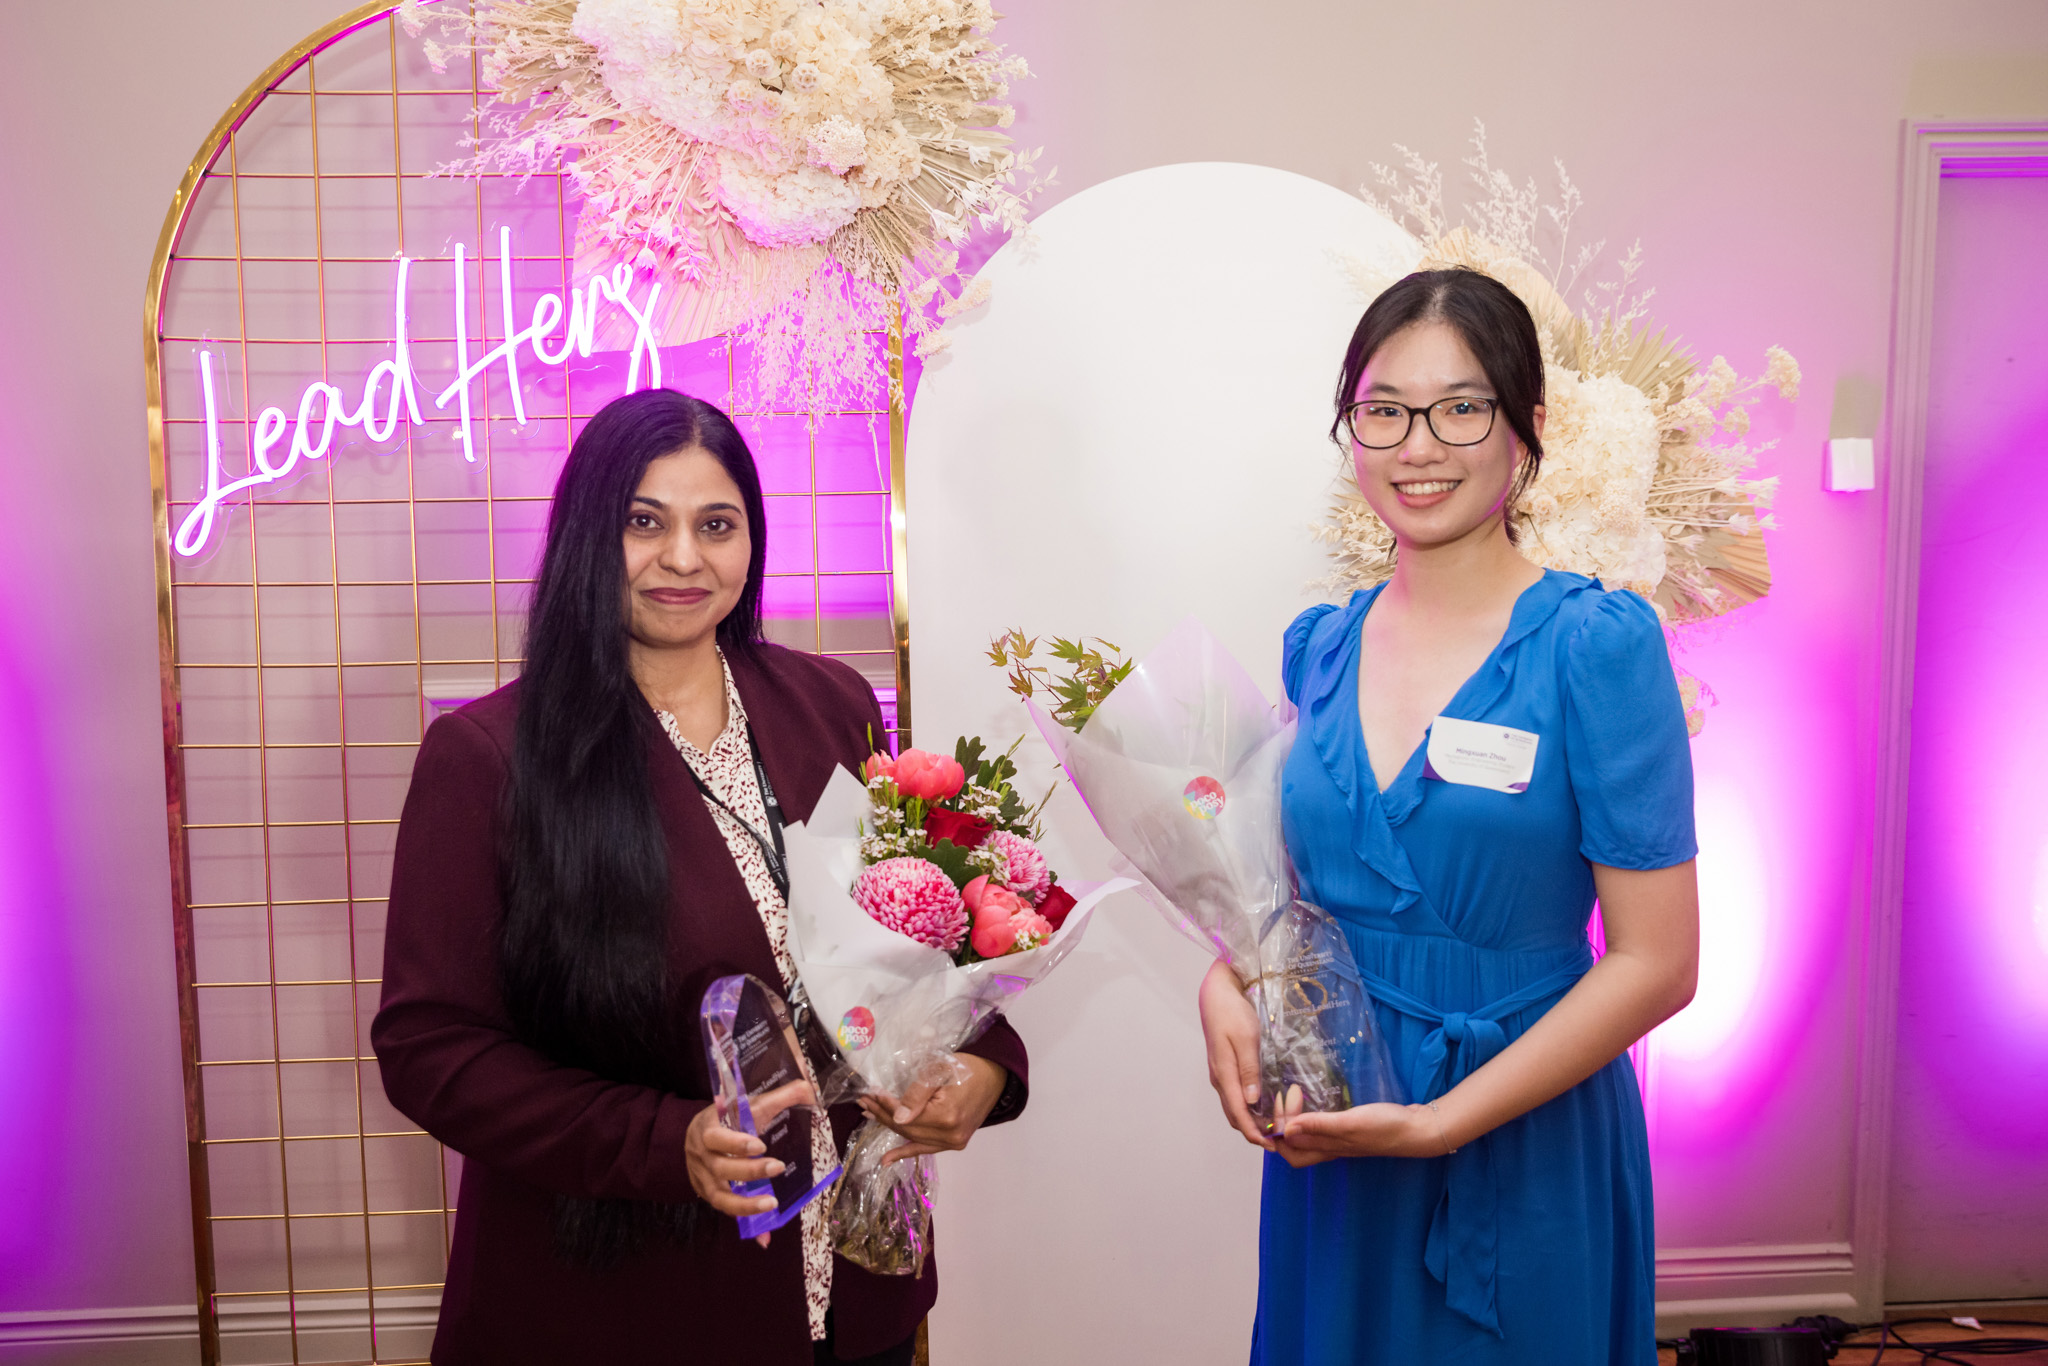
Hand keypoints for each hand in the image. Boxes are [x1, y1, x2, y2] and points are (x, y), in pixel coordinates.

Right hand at [685, 1097, 785, 1246]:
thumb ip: (777, 1097)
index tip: (759, 1145)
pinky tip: (764, 1239)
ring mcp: (704, 1181)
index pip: (715, 1139)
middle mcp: (702, 1158)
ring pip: (721, 1198)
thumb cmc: (728, 1117)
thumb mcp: (746, 1104)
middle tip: (778, 1167)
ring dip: (746, 1205)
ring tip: (772, 1205)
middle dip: (749, 1172)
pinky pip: (728, 1214)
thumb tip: (810, 1089)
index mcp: (707, 1130)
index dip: (735, 1144)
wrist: (697, 1132)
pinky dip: (747, 1226)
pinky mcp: (712, 1197)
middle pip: (721, 1170)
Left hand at [858, 1053, 1006, 1165]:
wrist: (994, 1076)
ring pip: (913, 1137)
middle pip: (907, 1128)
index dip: (885, 1104)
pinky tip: (886, 1160)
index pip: (906, 1114)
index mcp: (947, 1116)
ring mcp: (953, 1142)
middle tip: (863, 1103)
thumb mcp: (940, 1070)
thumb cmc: (967, 1067)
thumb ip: (917, 1094)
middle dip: (883, 1114)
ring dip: (890, 1128)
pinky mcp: (955, 1143)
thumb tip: (897, 1117)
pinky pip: (926, 1148)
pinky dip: (906, 1152)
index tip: (868, 1094)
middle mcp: (950, 1135)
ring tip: (869, 1116)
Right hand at [1198, 959, 1272, 1149]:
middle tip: (1279, 1139)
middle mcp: (1220, 1079)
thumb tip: (1252, 1101)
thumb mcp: (1245, 1039)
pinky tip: (1265, 1104)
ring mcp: (1221, 1073)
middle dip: (1254, 1131)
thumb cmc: (1232, 1013)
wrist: (1217, 994)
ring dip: (1252, 1120)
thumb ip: (1249, 1070)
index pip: (1238, 1114)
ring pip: (1235, 1106)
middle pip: (1235, 1115)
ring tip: (1275, 1125)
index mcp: (1224, 1074)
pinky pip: (1236, 1095)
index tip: (1271, 1145)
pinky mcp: (1225, 1067)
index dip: (1253, 1134)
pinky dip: (1249, 1107)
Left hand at [1272, 1100, 1442, 1167]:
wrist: (1417, 1129)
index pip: (1289, 1150)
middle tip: (1287, 1094)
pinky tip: (1315, 1099)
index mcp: (1327, 1149)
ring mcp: (1341, 1139)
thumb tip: (1285, 1130)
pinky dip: (1312, 1113)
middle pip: (1294, 1144)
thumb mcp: (1350, 1124)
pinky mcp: (1351, 1129)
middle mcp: (1330, 1147)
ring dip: (1295, 1117)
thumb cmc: (1385, 1128)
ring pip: (1308, 1134)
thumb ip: (1319, 1126)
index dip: (1278, 1130)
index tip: (1285, 1101)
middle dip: (1282, 1122)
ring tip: (1294, 1094)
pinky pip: (1322, 1125)